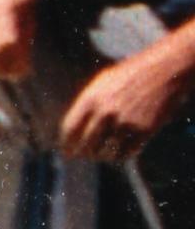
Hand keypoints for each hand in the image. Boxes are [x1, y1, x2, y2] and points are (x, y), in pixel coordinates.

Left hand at [57, 32, 194, 159]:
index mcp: (90, 99)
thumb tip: (73, 131)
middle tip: (85, 155)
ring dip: (103, 156)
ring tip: (102, 153)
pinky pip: (126, 154)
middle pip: (87, 145)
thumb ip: (86, 105)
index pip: (70, 130)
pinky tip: (119, 151)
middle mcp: (105, 113)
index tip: (67, 152)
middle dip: (84, 153)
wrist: (161, 71)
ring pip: (106, 154)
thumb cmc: (128, 76)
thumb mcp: (100, 84)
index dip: (67, 144)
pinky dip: (121, 156)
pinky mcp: (144, 132)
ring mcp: (125, 123)